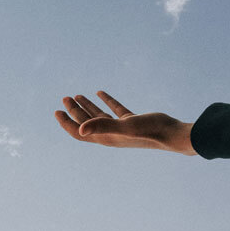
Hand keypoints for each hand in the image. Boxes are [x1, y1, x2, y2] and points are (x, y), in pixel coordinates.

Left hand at [54, 91, 196, 155]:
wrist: (173, 134)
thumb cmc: (149, 131)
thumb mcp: (124, 127)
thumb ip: (102, 127)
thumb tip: (80, 131)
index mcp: (105, 138)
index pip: (79, 132)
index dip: (66, 122)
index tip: (56, 111)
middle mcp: (111, 135)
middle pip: (86, 123)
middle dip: (74, 111)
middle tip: (65, 98)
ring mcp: (121, 128)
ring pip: (99, 116)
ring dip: (87, 106)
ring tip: (76, 95)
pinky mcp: (132, 121)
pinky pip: (115, 110)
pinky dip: (106, 101)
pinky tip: (100, 92)